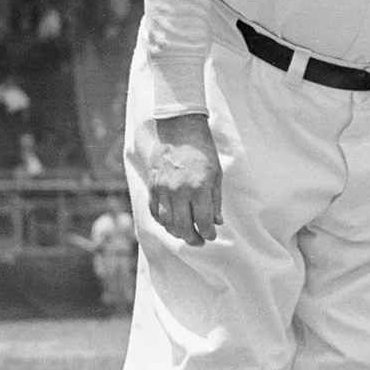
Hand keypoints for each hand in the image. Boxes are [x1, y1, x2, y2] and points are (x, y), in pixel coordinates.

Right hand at [146, 113, 221, 244]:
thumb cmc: (202, 149)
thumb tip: (217, 222)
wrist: (178, 127)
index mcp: (199, 187)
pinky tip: (171, 223)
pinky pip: (155, 211)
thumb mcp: (216, 174)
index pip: (203, 221)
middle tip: (200, 242)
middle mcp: (179, 191)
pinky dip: (162, 221)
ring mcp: (163, 189)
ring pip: (167, 222)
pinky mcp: (153, 185)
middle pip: (183, 226)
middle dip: (193, 239)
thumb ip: (215, 200)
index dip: (208, 233)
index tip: (212, 236)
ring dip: (177, 232)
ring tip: (186, 233)